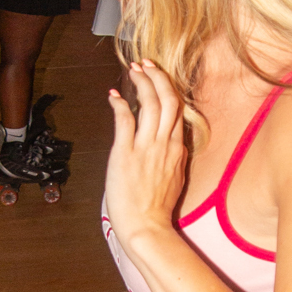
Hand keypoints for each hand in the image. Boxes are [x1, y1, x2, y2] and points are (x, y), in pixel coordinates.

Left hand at [104, 61, 187, 250]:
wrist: (146, 228)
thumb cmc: (156, 210)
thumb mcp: (174, 179)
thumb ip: (173, 158)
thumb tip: (169, 146)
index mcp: (178, 150)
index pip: (178, 111)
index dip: (168, 89)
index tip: (158, 78)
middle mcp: (165, 144)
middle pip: (169, 100)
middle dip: (159, 76)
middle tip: (147, 63)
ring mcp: (146, 148)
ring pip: (151, 104)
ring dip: (142, 82)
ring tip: (133, 70)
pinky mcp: (126, 153)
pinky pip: (125, 119)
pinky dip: (119, 103)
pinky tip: (113, 95)